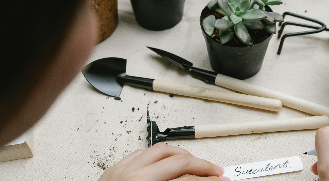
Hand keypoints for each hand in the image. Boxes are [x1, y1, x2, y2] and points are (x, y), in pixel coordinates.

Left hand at [98, 143, 228, 180]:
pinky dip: (158, 156)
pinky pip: (141, 153)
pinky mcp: (113, 169)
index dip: (208, 180)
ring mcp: (122, 169)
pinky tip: (167, 161)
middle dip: (202, 166)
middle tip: (216, 172)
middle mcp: (133, 176)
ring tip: (195, 163)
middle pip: (178, 160)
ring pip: (161, 150)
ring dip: (182, 155)